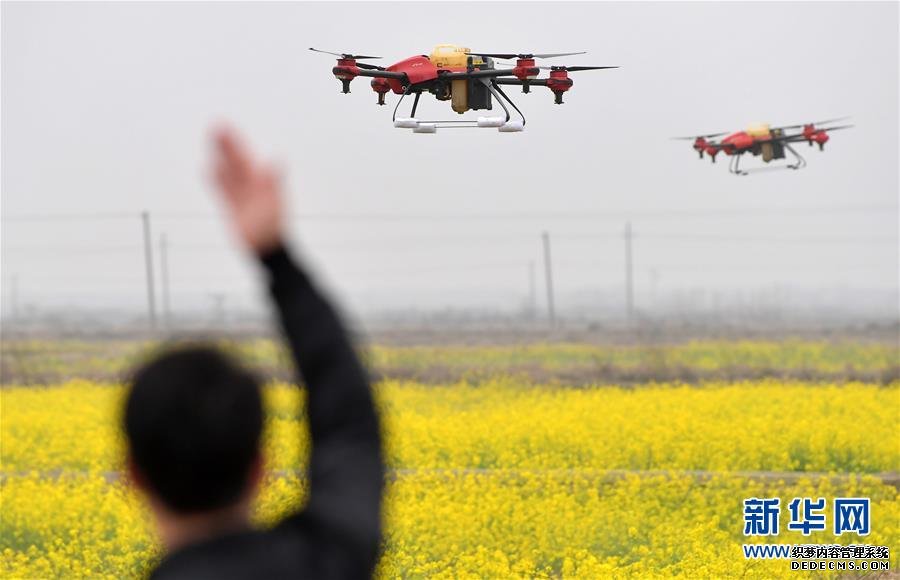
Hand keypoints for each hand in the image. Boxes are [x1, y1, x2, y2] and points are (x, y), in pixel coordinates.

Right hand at [212, 126, 284, 254]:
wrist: (267, 247)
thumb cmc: (273, 227)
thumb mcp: (274, 203)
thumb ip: (273, 182)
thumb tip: (276, 161)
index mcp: (261, 182)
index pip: (244, 157)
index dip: (235, 142)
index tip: (225, 127)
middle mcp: (251, 186)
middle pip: (235, 161)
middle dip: (225, 144)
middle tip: (214, 126)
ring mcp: (241, 195)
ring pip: (227, 172)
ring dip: (219, 157)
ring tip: (210, 141)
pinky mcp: (233, 207)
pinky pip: (222, 189)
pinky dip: (215, 179)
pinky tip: (208, 169)